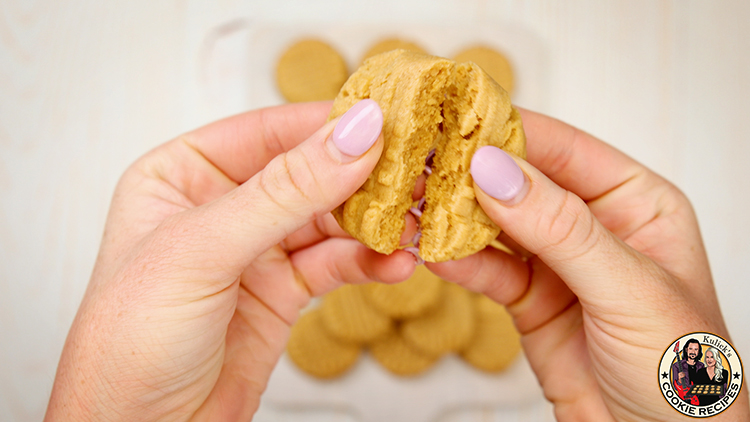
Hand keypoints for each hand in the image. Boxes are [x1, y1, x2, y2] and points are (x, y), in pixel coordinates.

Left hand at [45, 100, 415, 420]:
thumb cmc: (128, 344)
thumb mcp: (203, 250)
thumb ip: (284, 192)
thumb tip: (351, 136)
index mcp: (182, 175)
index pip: (267, 132)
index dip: (327, 126)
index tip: (384, 122)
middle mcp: (221, 207)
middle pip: (307, 174)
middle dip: (361, 178)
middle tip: (410, 175)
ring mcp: (254, 250)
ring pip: (328, 220)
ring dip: (373, 223)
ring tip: (410, 226)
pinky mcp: (282, 291)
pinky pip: (335, 264)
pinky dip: (368, 261)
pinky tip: (393, 262)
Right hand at [428, 109, 748, 420]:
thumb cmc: (683, 372)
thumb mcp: (629, 289)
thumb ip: (562, 228)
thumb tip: (498, 171)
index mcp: (636, 201)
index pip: (564, 150)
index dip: (510, 133)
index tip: (456, 124)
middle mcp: (593, 225)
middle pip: (521, 182)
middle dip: (471, 174)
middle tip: (422, 163)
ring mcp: (557, 263)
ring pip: (496, 225)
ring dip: (454, 216)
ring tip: (415, 204)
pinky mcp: (528, 300)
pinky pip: (487, 270)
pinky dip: (458, 261)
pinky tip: (434, 252)